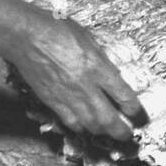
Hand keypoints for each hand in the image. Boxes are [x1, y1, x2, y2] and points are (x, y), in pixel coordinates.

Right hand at [0, 1, 144, 140]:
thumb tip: (109, 73)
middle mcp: (84, 86)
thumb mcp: (90, 40)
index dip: (132, 108)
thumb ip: (100, 59)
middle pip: (107, 117)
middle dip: (120, 130)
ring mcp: (67, 96)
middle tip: (127, 135)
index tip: (137, 113)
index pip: (122, 94)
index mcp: (97, 67)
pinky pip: (69, 121)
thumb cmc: (59, 30)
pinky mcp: (51, 101)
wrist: (28, 37)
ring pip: (88, 124)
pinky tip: (84, 127)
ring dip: (101, 131)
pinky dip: (79, 127)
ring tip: (108, 132)